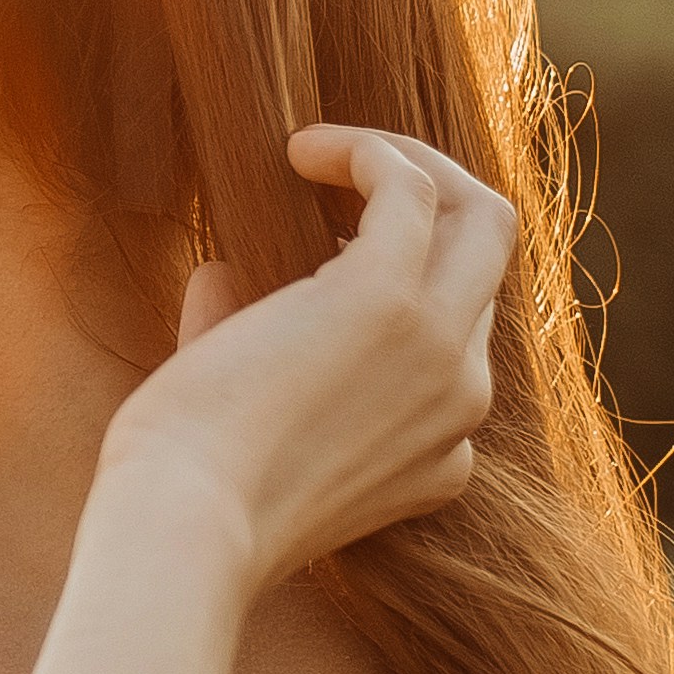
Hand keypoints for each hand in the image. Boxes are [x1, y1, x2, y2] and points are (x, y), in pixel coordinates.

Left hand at [91, 123, 514, 585]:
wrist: (185, 522)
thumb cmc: (193, 486)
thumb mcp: (243, 420)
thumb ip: (246, 344)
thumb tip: (222, 269)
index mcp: (443, 453)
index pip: (458, 336)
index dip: (401, 282)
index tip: (319, 260)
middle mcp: (462, 397)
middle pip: (489, 262)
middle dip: (433, 201)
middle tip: (344, 177)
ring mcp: (439, 345)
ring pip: (480, 213)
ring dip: (404, 162)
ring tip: (314, 153)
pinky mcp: (390, 297)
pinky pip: (411, 186)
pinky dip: (364, 151)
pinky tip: (299, 152)